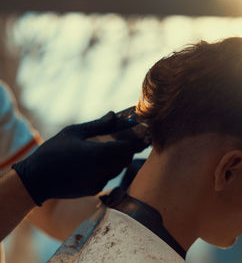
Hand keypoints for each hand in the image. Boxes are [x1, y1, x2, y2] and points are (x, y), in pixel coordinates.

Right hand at [12, 111, 142, 205]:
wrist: (36, 180)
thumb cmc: (52, 151)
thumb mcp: (73, 132)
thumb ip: (97, 125)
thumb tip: (114, 115)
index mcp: (96, 153)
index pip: (126, 148)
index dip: (136, 140)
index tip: (142, 133)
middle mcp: (100, 170)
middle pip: (126, 159)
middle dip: (129, 150)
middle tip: (130, 140)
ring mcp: (98, 182)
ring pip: (118, 169)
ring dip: (119, 159)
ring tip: (112, 149)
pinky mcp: (94, 191)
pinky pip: (108, 178)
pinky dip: (108, 169)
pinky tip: (97, 163)